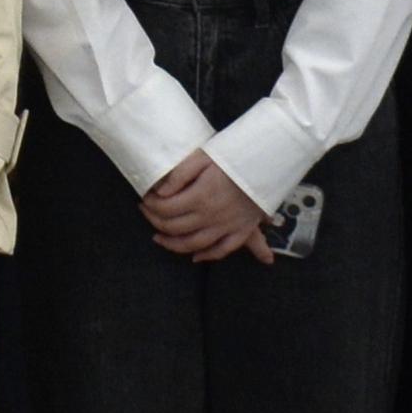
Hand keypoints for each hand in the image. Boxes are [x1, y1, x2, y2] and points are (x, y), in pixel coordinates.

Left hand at [138, 153, 274, 263]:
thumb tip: (159, 191)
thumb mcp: (203, 156)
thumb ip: (179, 174)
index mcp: (200, 197)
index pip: (166, 209)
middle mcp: (211, 216)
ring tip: (159, 238)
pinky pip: (222, 250)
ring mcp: (227, 226)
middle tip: (146, 214)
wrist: (267, 162)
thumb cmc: (233, 155)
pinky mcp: (241, 230)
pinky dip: (208, 256)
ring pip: (194, 245)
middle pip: (175, 228)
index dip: (150, 206)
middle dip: (155, 222)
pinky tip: (195, 256)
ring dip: (173, 245)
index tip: (144, 199)